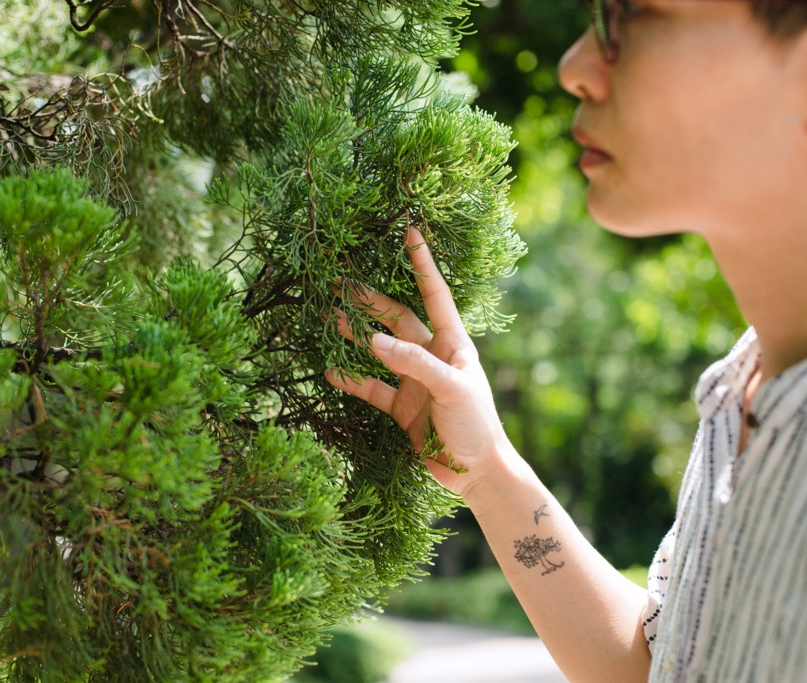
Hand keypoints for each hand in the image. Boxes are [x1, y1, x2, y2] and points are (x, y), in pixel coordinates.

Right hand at [326, 228, 512, 495]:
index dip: (422, 264)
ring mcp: (415, 382)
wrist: (478, 473)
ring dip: (356, 336)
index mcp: (453, 344)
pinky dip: (352, 380)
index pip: (434, 295)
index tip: (410, 233)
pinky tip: (331, 371)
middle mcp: (433, 356)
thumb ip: (413, 363)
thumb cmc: (477, 425)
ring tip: (329, 318)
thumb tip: (372, 341)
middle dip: (370, 301)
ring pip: (380, 351)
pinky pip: (372, 388)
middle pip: (397, 319)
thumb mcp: (451, 388)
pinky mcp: (402, 408)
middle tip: (340, 283)